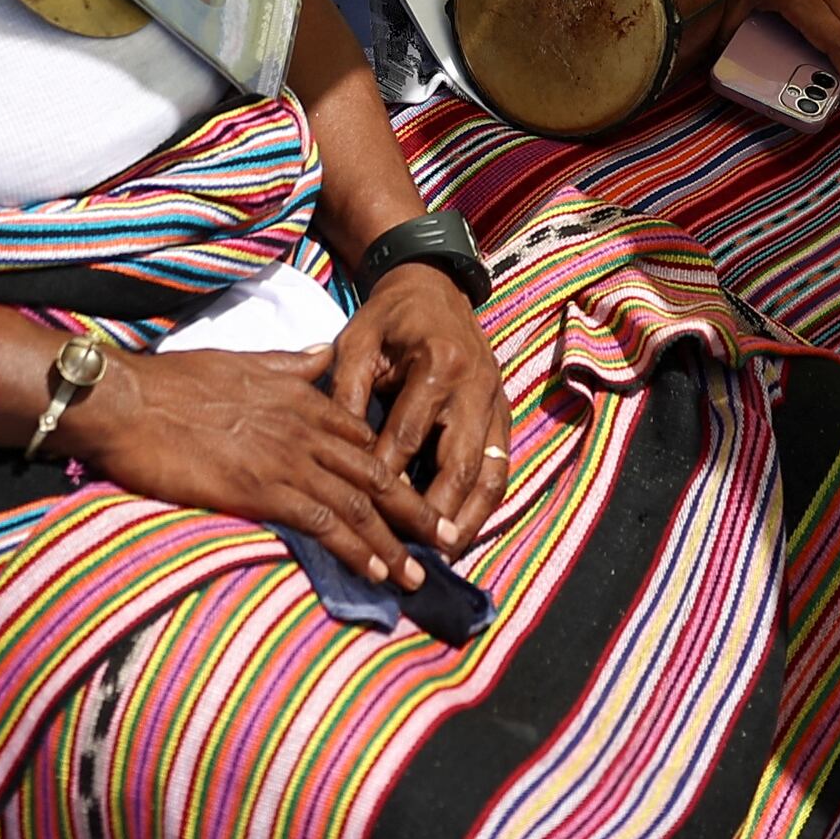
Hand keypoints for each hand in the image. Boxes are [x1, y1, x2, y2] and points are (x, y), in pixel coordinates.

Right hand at [61, 339, 440, 583]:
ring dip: (392, 542)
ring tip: (417, 574)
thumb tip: (324, 353)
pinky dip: (355, 549)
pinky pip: (324, 523)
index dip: (394, 470)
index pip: (365, 438)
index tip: (414, 497)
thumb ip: (292, 364)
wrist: (129, 401)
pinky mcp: (264, 489)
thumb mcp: (245, 361)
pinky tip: (374, 571)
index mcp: (302, 395)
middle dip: (412, 511)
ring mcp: (287, 458)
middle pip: (376, 473)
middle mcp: (305, 427)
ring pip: (359, 504)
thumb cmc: (175, 383)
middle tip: (441, 541)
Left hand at [326, 266, 513, 552]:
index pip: (409, 435)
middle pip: (458, 462)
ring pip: (490, 471)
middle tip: (414, 552)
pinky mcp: (504, 412)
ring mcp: (495, 400)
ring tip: (446, 553)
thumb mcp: (357, 342)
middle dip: (437, 512)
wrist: (434, 285)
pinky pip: (502, 465)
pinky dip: (486, 502)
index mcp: (437, 364)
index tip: (366, 515)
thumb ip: (347, 393)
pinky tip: (466, 529)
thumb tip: (335, 452)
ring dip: (470, 517)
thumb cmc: (389, 317)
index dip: (387, 478)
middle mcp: (474, 385)